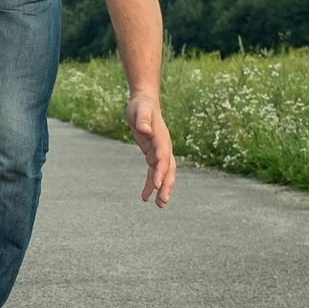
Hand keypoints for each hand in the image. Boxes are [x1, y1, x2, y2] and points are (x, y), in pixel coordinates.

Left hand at [127, 92, 175, 206]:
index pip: (163, 158)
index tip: (158, 184)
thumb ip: (142, 119)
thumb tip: (145, 130)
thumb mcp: (139, 110)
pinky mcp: (152, 154)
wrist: (144, 102)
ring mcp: (159, 152)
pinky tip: (145, 196)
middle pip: (169, 169)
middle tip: (163, 202)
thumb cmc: (141, 106)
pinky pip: (154, 172)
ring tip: (159, 205)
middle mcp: (164, 147)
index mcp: (162, 139)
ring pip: (163, 174)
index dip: (161, 171)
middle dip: (167, 185)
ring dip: (162, 189)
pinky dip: (151, 184)